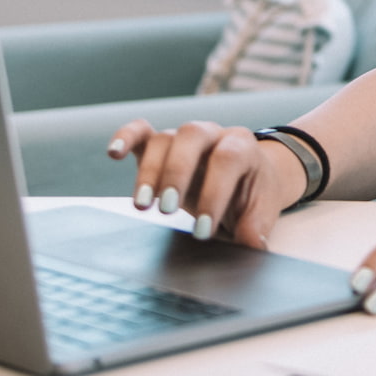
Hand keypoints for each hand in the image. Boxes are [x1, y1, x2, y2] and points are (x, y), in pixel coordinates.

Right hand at [105, 120, 310, 248]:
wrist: (247, 178)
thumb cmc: (251, 194)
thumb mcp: (262, 211)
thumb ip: (257, 226)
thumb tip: (252, 244)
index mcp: (242, 146)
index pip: (227, 159)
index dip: (214, 193)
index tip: (203, 230)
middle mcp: (212, 133)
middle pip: (191, 136)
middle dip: (177, 173)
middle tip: (167, 210)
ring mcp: (184, 136)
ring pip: (163, 139)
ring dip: (149, 171)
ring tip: (142, 206)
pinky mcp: (161, 144)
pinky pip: (140, 131)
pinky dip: (125, 137)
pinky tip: (113, 154)